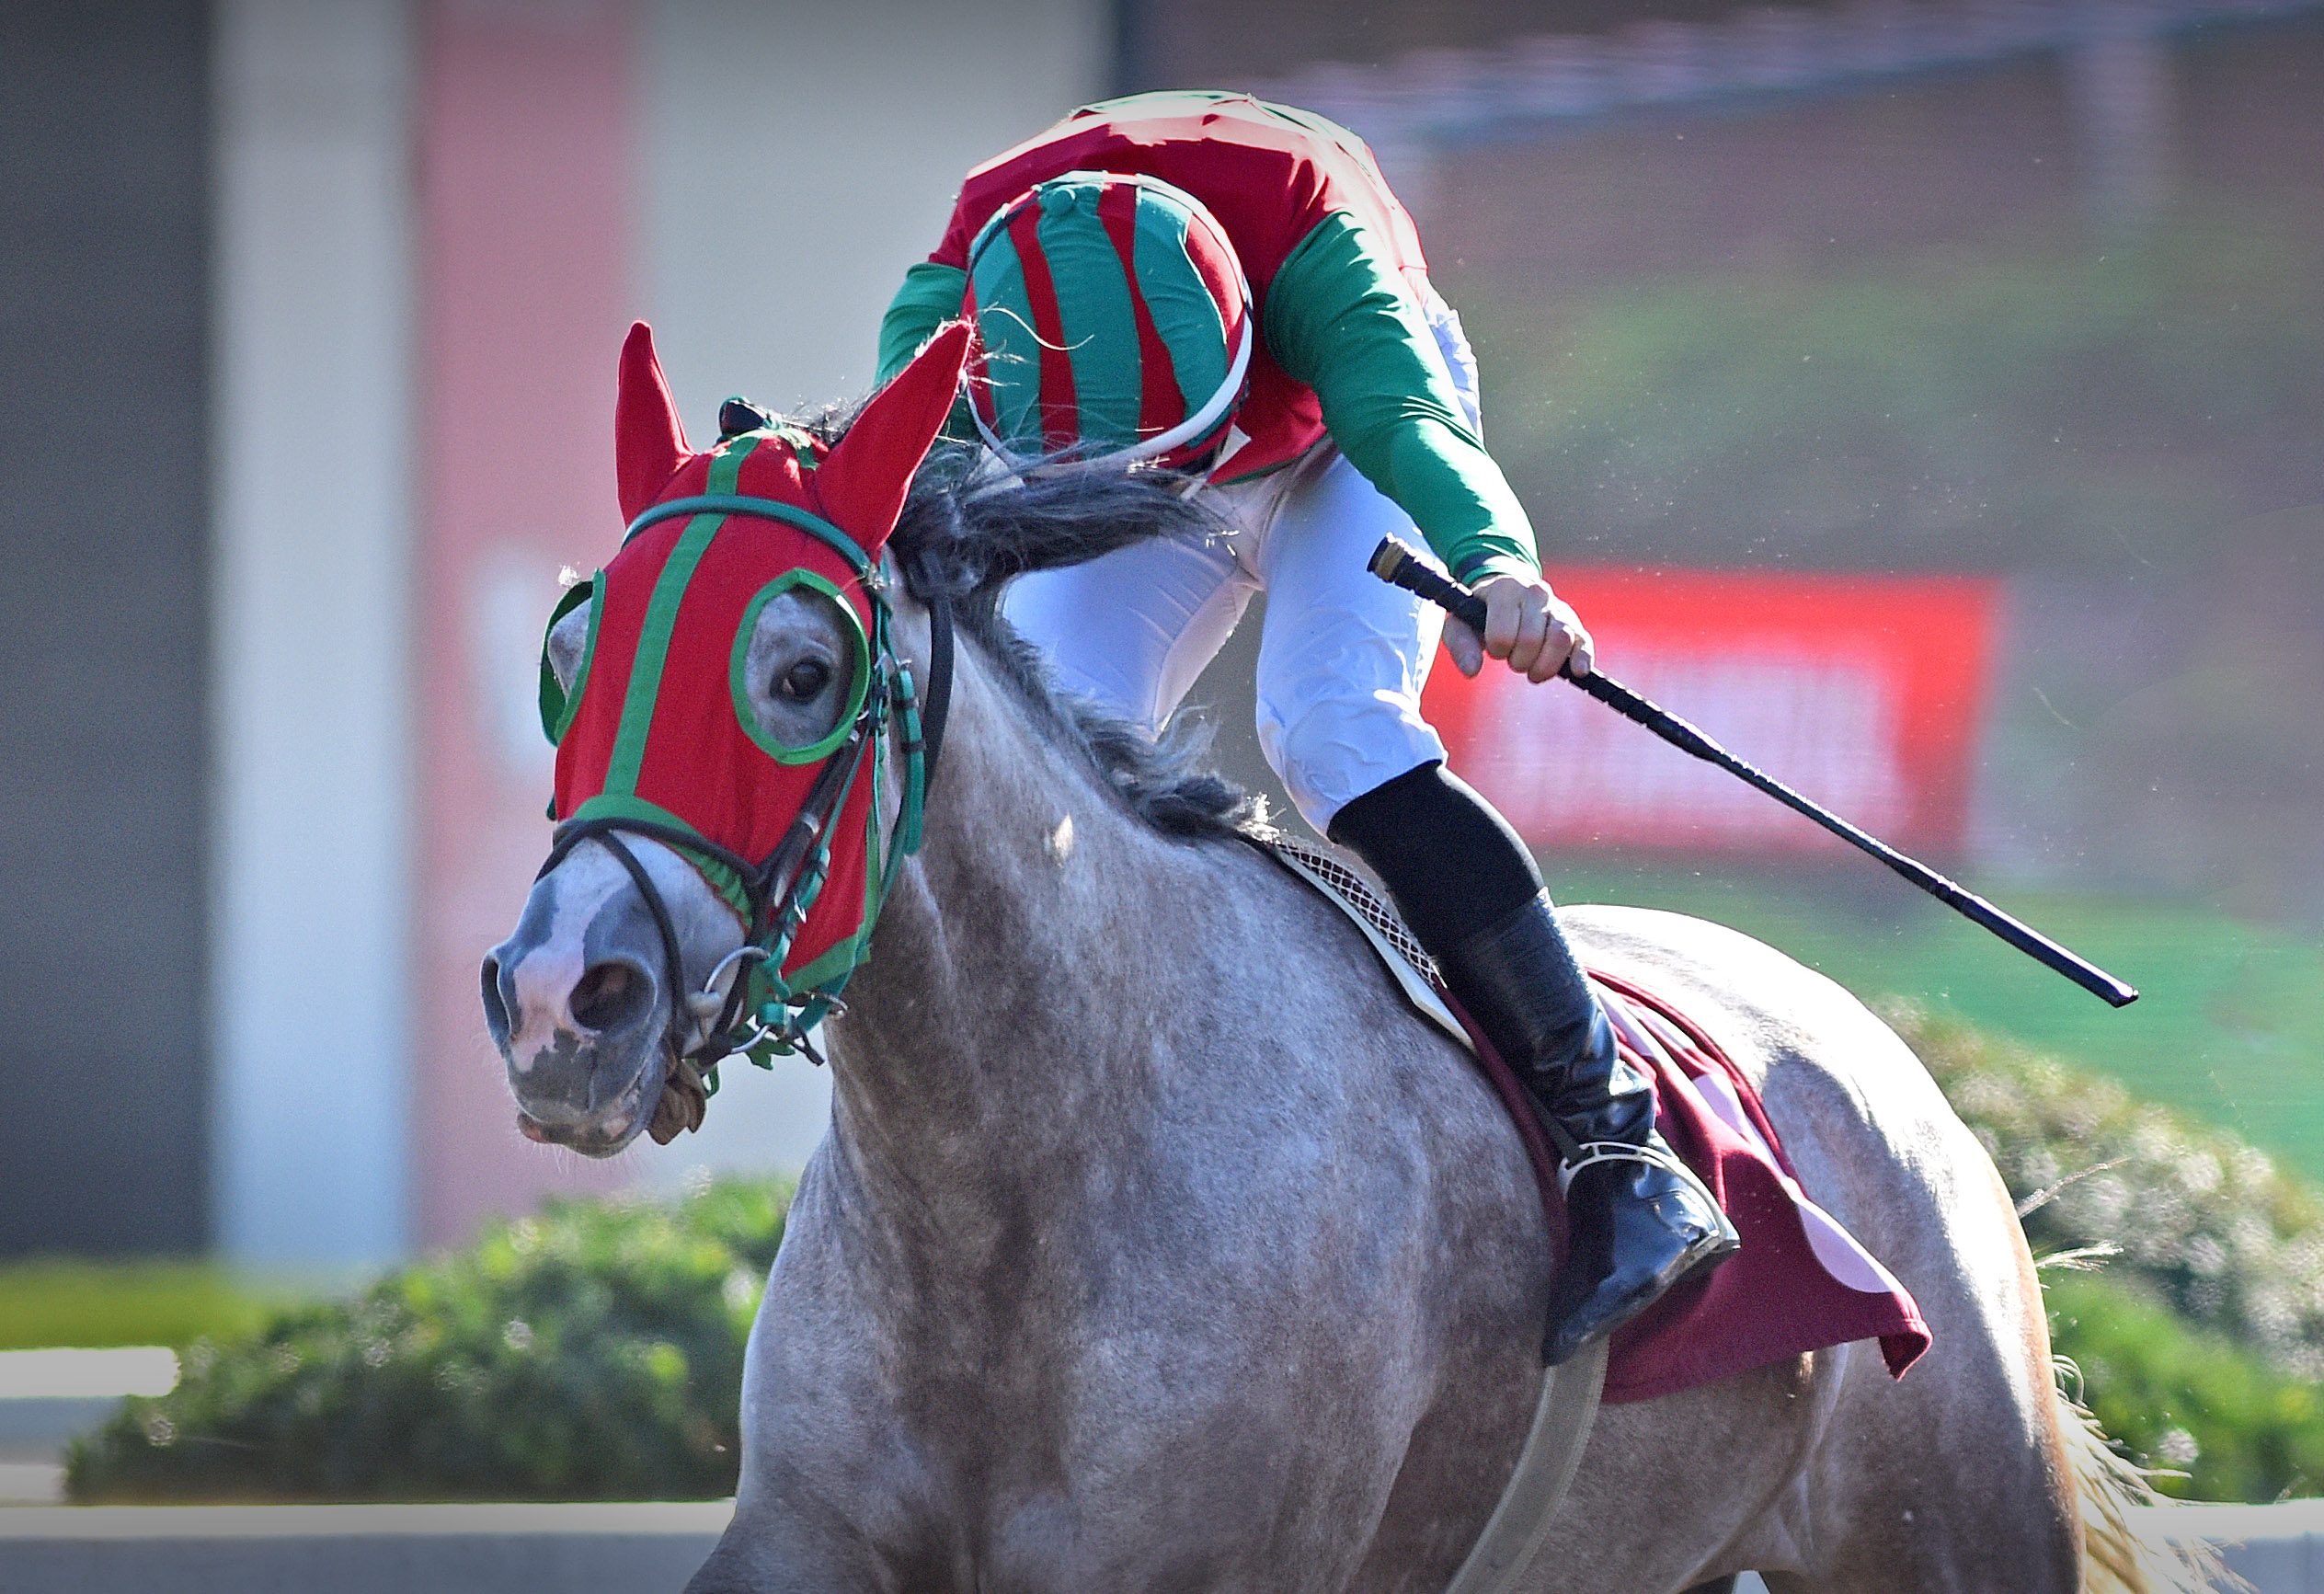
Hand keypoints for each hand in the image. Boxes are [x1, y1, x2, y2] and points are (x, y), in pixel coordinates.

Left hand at [1443, 574, 1593, 682]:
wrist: (1508, 592)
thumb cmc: (1481, 612)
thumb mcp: (1460, 623)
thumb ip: (1460, 644)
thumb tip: (1472, 670)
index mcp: (1505, 590)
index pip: (1503, 633)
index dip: (1497, 649)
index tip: (1495, 647)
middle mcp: (1535, 593)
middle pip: (1531, 640)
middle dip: (1519, 661)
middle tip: (1513, 659)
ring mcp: (1557, 607)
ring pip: (1561, 639)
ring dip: (1544, 666)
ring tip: (1533, 669)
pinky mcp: (1574, 623)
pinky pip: (1583, 641)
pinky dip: (1582, 658)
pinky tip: (1577, 671)